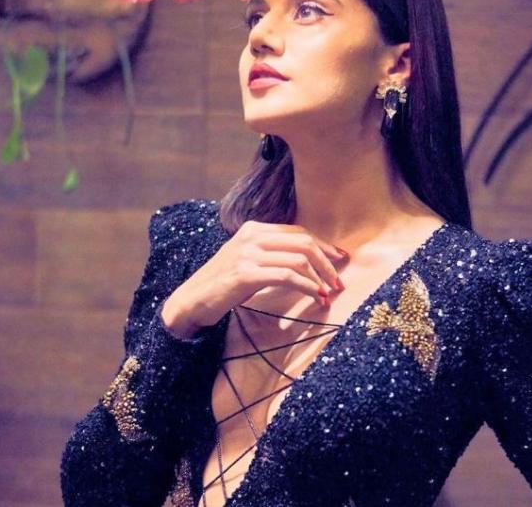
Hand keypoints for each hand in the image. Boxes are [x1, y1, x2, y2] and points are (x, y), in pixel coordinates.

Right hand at [161, 220, 348, 335]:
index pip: (299, 232)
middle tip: (338, 282)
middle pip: (304, 242)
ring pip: (299, 259)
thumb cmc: (223, 285)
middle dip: (327, 263)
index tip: (340, 259)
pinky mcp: (245, 274)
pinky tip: (316, 297)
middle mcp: (251, 236)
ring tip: (328, 294)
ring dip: (319, 278)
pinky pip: (287, 276)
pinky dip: (307, 287)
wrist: (191, 302)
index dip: (324, 245)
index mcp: (254, 229)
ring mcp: (247, 253)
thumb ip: (271, 253)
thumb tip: (308, 259)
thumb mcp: (248, 260)